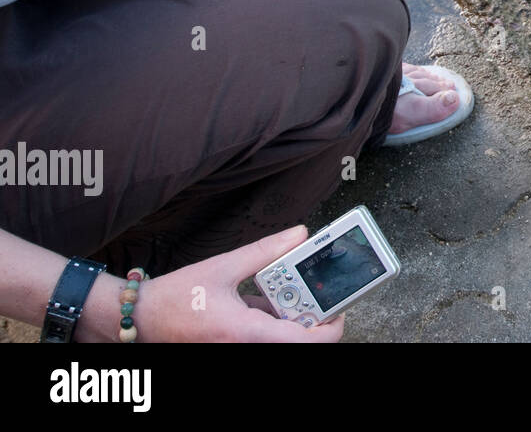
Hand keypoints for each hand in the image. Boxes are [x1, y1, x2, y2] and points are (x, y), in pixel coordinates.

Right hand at [129, 226, 345, 341]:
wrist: (138, 319)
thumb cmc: (175, 298)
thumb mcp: (224, 266)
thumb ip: (265, 251)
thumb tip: (299, 234)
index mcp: (247, 333)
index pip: (304, 342)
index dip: (330, 328)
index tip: (340, 311)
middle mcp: (245, 347)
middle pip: (296, 340)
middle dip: (312, 317)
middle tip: (320, 293)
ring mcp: (238, 348)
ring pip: (279, 338)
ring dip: (291, 316)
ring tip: (290, 288)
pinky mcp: (232, 344)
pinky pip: (262, 335)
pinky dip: (271, 318)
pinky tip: (265, 295)